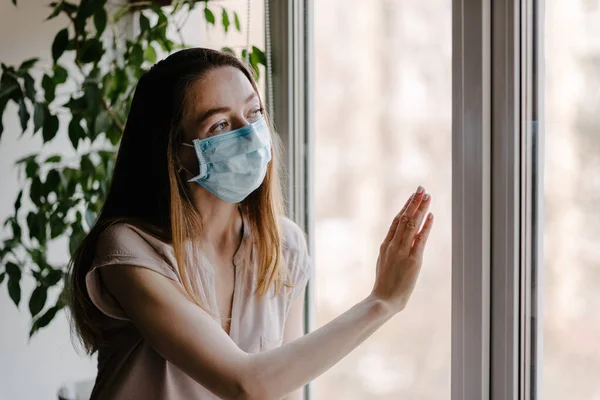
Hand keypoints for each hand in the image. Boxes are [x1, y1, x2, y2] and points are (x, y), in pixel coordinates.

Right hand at [370, 186, 433, 313]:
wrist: (383, 300)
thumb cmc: (385, 285)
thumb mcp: (384, 263)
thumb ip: (391, 250)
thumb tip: (396, 241)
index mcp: (385, 245)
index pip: (396, 220)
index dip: (405, 207)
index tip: (412, 196)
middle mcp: (393, 245)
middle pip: (404, 218)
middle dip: (414, 202)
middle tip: (421, 189)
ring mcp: (402, 251)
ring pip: (411, 225)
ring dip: (420, 209)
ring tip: (427, 196)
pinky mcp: (413, 260)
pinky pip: (420, 239)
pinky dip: (426, 226)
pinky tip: (431, 216)